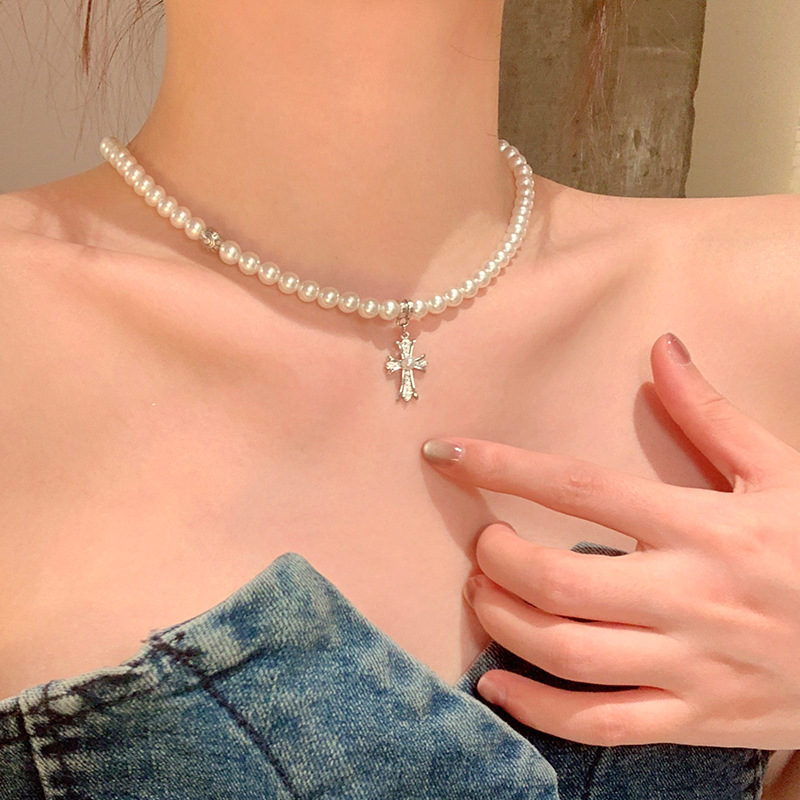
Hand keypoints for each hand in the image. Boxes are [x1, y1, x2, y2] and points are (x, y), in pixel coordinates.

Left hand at [422, 333, 799, 748]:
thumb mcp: (782, 472)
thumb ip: (711, 413)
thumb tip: (662, 347)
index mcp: (702, 526)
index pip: (578, 488)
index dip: (501, 466)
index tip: (446, 451)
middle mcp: (687, 595)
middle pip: (557, 580)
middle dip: (497, 558)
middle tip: (482, 542)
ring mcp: (690, 664)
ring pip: (568, 653)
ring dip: (504, 623)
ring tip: (482, 595)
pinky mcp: (696, 719)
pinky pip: (601, 725)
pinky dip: (538, 711)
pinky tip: (498, 688)